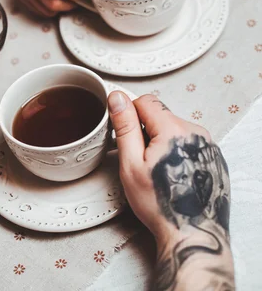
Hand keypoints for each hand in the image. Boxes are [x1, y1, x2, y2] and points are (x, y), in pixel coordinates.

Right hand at [108, 92, 233, 289]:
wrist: (192, 233)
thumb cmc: (160, 204)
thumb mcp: (131, 164)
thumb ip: (124, 126)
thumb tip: (117, 99)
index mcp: (174, 130)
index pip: (146, 101)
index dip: (129, 114)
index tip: (124, 132)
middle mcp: (196, 133)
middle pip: (161, 117)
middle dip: (145, 132)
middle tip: (139, 160)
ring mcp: (208, 146)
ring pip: (175, 131)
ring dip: (161, 143)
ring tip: (156, 171)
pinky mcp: (214, 158)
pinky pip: (189, 145)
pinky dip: (177, 154)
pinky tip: (172, 175)